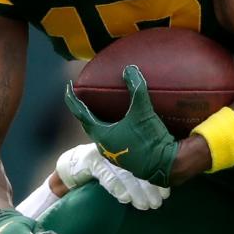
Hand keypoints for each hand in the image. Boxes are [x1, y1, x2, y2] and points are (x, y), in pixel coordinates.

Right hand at [55, 143, 169, 210]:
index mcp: (131, 148)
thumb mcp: (124, 168)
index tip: (166, 194)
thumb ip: (141, 172)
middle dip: (149, 188)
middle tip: (157, 204)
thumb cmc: (106, 168)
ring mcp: (105, 153)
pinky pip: (106, 175)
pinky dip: (117, 188)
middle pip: (139, 169)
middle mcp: (120, 148)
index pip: (149, 164)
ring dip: (136, 192)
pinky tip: (125, 199)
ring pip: (124, 174)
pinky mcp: (91, 160)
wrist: (75, 163)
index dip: (158, 180)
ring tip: (144, 205)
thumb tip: (164, 188)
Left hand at [65, 65, 178, 187]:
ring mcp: (115, 154)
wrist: (165, 165)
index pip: (80, 113)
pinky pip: (114, 140)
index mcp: (101, 135)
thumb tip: (130, 69)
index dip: (73, 99)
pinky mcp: (126, 158)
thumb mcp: (142, 112)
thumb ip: (136, 89)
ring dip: (101, 122)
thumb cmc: (149, 140)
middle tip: (86, 98)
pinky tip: (123, 125)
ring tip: (104, 111)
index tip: (68, 87)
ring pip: (102, 134)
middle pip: (90, 125)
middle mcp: (104, 146)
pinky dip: (114, 130)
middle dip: (86, 111)